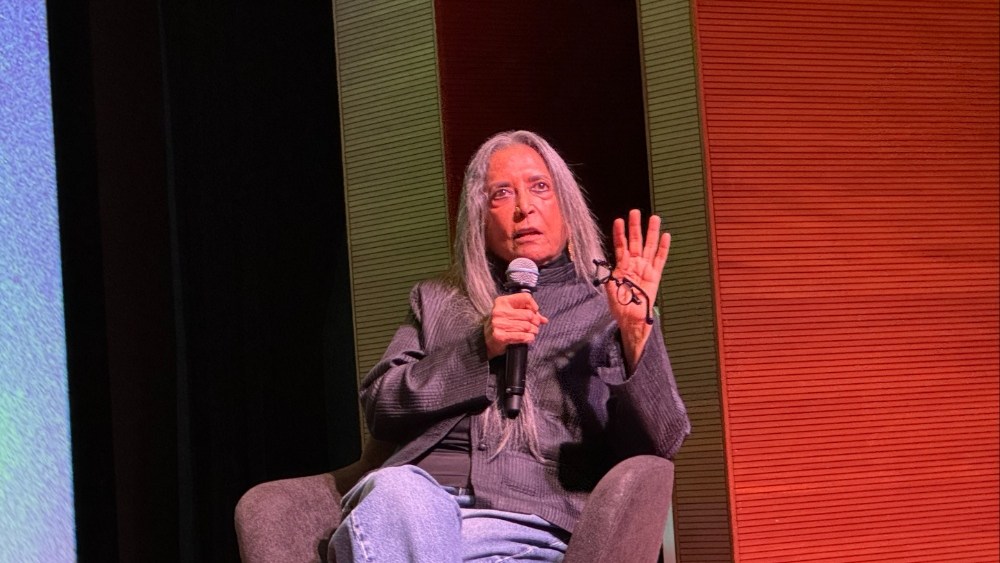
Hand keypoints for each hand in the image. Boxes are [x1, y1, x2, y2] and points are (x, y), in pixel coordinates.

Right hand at [484, 293, 548, 358]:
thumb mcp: (512, 313)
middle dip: (535, 321)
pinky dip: (529, 338)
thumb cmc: (502, 324)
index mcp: (502, 302)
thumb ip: (528, 312)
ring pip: (527, 326)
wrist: (487, 339)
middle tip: (535, 325)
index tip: (535, 311)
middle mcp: (499, 311)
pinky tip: (529, 338)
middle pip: (528, 314)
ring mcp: (499, 324)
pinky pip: (522, 336)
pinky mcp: (500, 336)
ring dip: (533, 331)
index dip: (533, 305)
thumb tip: (544, 320)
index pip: (525, 298)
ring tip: (532, 332)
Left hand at [606, 209, 670, 366]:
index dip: (619, 234)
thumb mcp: (610, 291)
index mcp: (621, 268)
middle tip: (635, 211)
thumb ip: (610, 278)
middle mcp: (634, 266)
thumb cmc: (620, 308)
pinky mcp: (655, 277)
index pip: (620, 247)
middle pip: (636, 242)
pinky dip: (663, 249)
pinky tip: (666, 236)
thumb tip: (608, 267)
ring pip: (649, 248)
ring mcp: (645, 270)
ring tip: (654, 218)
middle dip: (635, 227)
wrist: (632, 322)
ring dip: (651, 233)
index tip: (619, 220)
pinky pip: (660, 260)